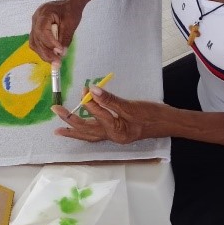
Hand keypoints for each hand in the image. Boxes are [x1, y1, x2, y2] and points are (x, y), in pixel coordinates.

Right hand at [29, 0, 83, 63]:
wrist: (69, 2)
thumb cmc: (71, 10)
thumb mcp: (71, 24)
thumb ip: (65, 38)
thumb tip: (61, 54)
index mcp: (44, 13)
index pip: (42, 31)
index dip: (50, 43)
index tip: (60, 52)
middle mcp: (36, 18)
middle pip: (36, 39)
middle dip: (46, 52)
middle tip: (57, 63)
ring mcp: (34, 24)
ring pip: (34, 42)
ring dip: (43, 53)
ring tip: (55, 61)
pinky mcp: (36, 29)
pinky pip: (36, 42)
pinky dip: (43, 50)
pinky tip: (51, 55)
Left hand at [51, 87, 166, 143]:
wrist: (168, 122)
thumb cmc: (152, 114)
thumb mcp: (131, 106)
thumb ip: (110, 100)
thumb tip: (92, 91)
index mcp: (116, 131)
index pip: (97, 116)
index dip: (89, 101)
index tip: (85, 88)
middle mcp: (112, 137)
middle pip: (86, 130)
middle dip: (69, 120)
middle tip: (55, 110)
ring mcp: (113, 136)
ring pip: (89, 134)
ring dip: (74, 130)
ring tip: (59, 129)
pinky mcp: (116, 132)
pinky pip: (95, 133)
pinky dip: (84, 131)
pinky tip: (78, 128)